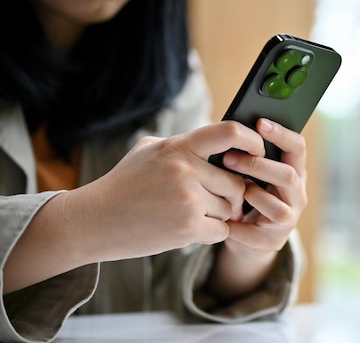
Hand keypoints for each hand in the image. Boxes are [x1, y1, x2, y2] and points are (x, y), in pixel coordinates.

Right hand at [67, 121, 265, 262]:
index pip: (229, 133)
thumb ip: (183, 144)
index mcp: (179, 147)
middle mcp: (186, 171)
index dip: (252, 141)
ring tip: (191, 213)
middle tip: (215, 199)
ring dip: (219, 215)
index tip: (258, 150)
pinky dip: (211, 233)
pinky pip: (222, 231)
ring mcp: (189, 200)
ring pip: (230, 208)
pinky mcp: (188, 228)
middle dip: (231, 195)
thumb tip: (219, 141)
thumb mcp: (148, 151)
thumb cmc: (124, 184)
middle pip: (236, 182)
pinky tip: (190, 228)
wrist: (94, 220)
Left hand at [223, 118, 307, 252]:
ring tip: (234, 193)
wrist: (246, 237)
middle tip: (229, 158)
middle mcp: (297, 194)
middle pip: (288, 175)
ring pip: (278, 207)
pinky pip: (256, 233)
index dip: (281, 134)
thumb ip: (247, 156)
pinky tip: (225, 220)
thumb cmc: (245, 195)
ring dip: (253, 197)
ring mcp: (289, 219)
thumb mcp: (249, 173)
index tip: (260, 122)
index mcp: (293, 171)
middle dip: (257, 165)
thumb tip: (229, 128)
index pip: (298, 147)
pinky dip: (238, 226)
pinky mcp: (274, 241)